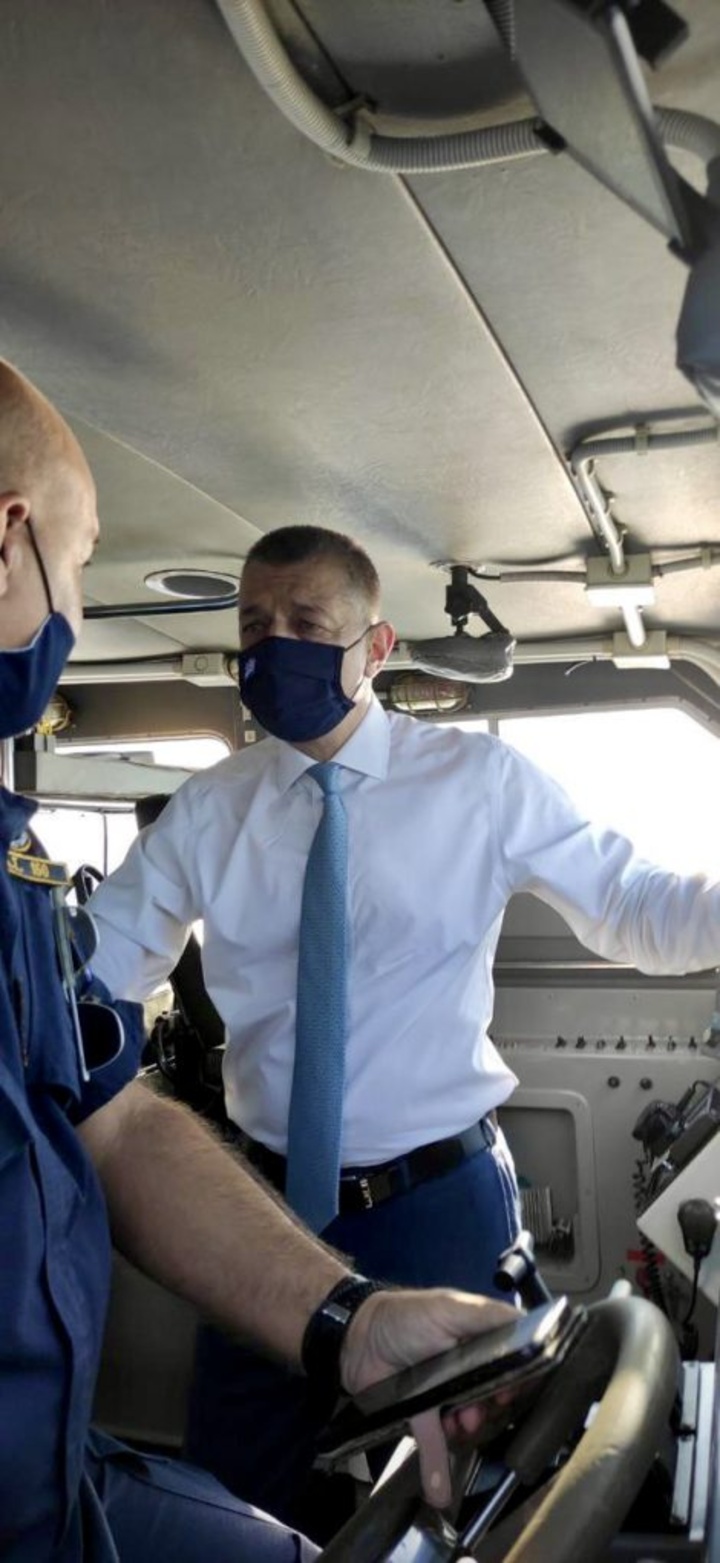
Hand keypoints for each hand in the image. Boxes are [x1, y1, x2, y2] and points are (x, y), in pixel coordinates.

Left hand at [339, 1287, 517, 1508]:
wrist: (355, 1341)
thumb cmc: (406, 1317)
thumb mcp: (450, 1308)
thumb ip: (489, 1317)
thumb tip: (536, 1328)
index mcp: (476, 1336)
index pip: (511, 1358)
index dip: (519, 1376)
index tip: (518, 1387)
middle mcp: (464, 1364)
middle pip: (493, 1392)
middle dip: (495, 1403)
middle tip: (491, 1405)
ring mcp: (443, 1391)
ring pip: (468, 1419)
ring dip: (471, 1425)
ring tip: (465, 1422)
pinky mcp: (420, 1414)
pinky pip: (435, 1442)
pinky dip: (440, 1466)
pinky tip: (442, 1485)